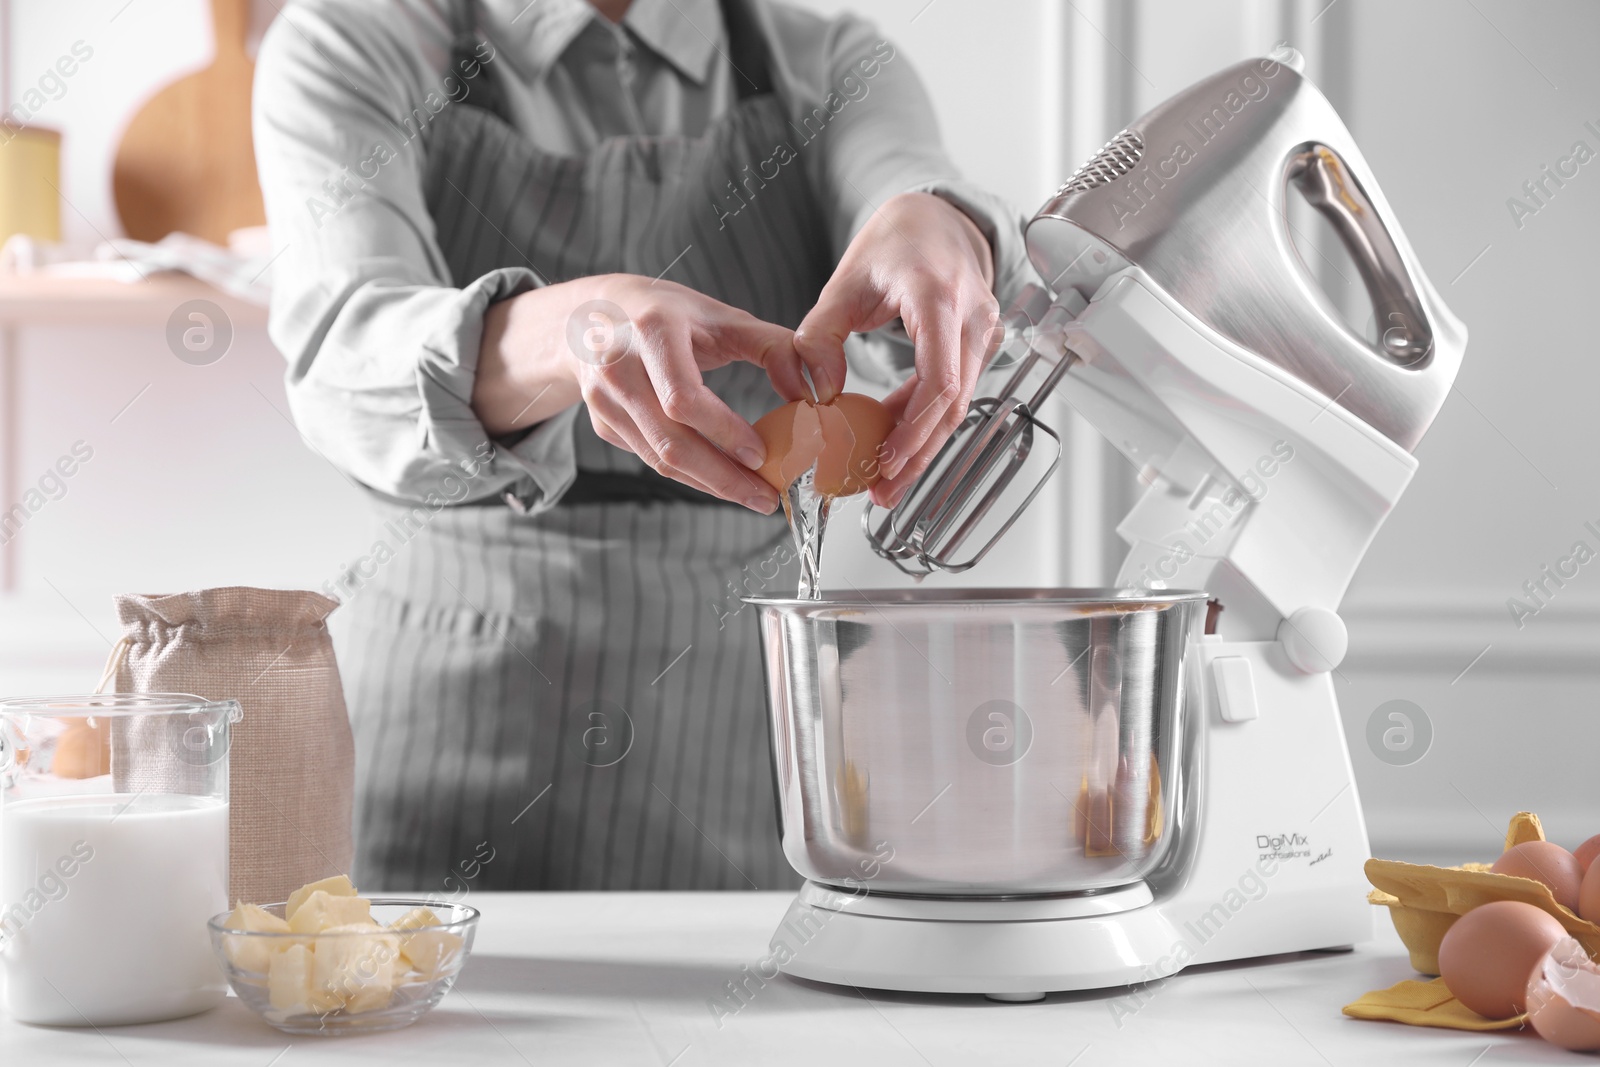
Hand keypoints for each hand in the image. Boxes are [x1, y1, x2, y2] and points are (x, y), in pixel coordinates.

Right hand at [475, 274, 811, 512]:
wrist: (591, 315)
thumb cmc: (664, 312)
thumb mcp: (720, 315)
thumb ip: (774, 347)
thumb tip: (812, 391)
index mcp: (650, 330)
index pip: (683, 398)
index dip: (723, 432)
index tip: (761, 454)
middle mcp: (617, 367)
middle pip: (671, 443)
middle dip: (723, 478)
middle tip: (766, 497)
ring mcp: (604, 401)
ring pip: (660, 460)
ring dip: (710, 485)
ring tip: (753, 495)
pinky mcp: (603, 424)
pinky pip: (653, 460)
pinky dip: (691, 474)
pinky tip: (722, 478)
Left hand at [793, 192, 998, 507]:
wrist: (935, 221)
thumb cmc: (892, 246)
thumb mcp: (841, 283)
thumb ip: (820, 337)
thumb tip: (823, 394)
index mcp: (937, 294)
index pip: (939, 376)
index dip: (916, 426)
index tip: (888, 458)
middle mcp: (972, 315)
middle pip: (955, 403)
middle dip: (919, 454)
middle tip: (885, 491)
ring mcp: (983, 332)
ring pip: (960, 405)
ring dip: (924, 447)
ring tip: (888, 483)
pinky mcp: (980, 347)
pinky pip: (956, 393)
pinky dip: (928, 423)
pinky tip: (898, 447)